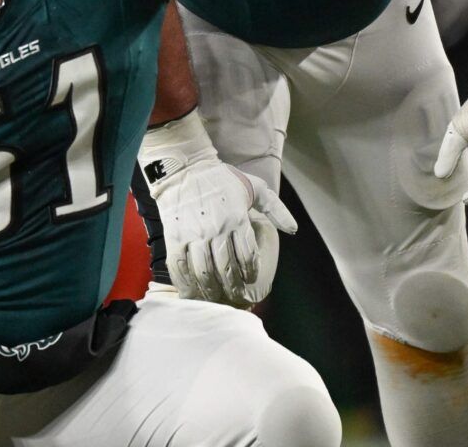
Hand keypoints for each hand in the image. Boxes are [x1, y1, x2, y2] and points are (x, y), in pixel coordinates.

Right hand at [140, 113, 294, 305]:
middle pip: (226, 269)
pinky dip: (185, 283)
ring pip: (203, 272)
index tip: (250, 279)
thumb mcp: (256, 187)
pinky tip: (191, 292)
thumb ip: (276, 209)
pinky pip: (179, 266)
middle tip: (236, 297)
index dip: (251, 273)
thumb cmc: (221, 178)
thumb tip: (293, 229)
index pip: (248, 257)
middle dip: (233, 288)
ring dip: (210, 290)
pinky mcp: (174, 237)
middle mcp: (216, 230)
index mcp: (237, 219)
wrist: (183, 168)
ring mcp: (193, 235)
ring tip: (215, 299)